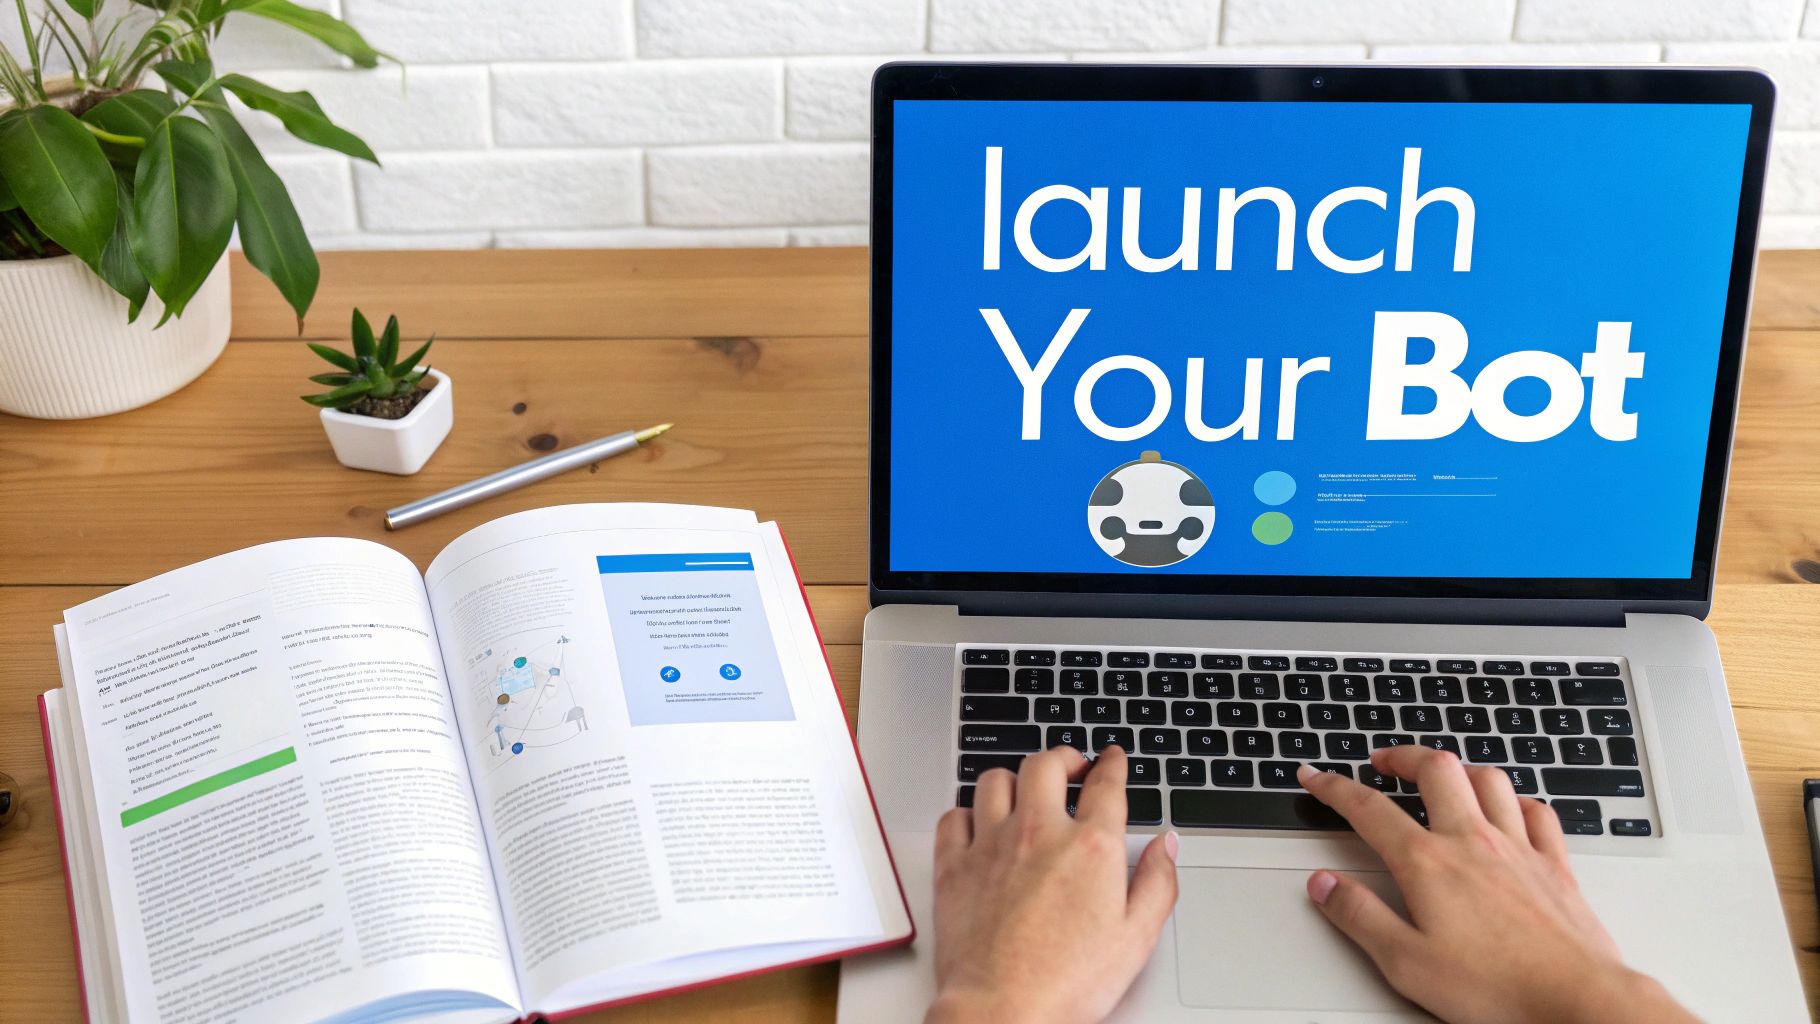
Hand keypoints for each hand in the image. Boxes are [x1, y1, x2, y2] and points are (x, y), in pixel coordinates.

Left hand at [926, 746, 1178, 1023]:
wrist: (1003, 1009)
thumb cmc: (1067, 982)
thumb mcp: (1136, 937)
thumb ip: (1156, 883)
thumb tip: (1166, 845)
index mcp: (1089, 847)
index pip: (1105, 785)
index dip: (1113, 764)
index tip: (1114, 758)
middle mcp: (1038, 834)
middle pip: (1046, 765)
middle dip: (1063, 757)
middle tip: (1072, 766)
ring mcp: (990, 845)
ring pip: (995, 780)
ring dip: (1014, 778)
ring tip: (1025, 788)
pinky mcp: (953, 866)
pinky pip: (954, 816)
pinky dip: (967, 812)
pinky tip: (978, 822)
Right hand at [1297, 749, 1696, 1023]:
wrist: (1576, 999)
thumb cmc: (1496, 988)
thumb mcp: (1405, 962)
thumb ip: (1359, 917)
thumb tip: (1324, 885)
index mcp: (1428, 864)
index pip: (1368, 809)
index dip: (1334, 787)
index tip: (1315, 778)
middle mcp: (1472, 842)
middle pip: (1435, 770)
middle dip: (1402, 756)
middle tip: (1382, 762)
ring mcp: (1518, 848)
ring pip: (1488, 780)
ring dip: (1458, 769)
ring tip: (1441, 775)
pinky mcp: (1555, 865)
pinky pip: (1538, 812)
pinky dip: (1517, 800)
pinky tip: (1510, 808)